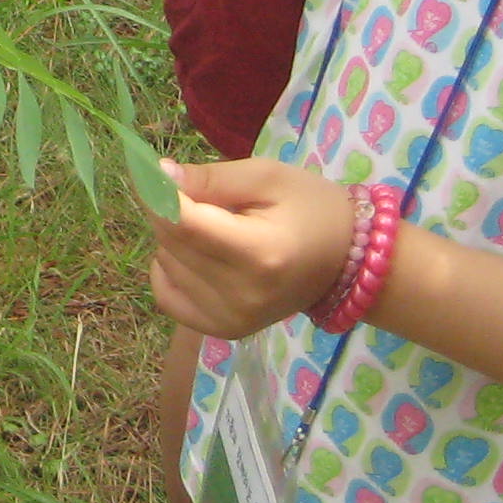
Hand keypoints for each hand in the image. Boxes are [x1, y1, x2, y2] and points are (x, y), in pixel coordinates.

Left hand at [148, 157, 355, 339]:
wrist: (347, 262)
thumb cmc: (312, 209)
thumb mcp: (268, 176)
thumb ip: (211, 178)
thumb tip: (158, 174)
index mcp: (259, 253)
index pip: (182, 222)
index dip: (158, 193)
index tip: (154, 171)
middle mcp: (243, 295)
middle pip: (171, 242)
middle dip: (168, 210)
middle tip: (197, 195)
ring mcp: (233, 319)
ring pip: (166, 264)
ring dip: (173, 239)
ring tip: (213, 228)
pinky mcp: (226, 331)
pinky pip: (167, 297)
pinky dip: (169, 270)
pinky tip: (195, 255)